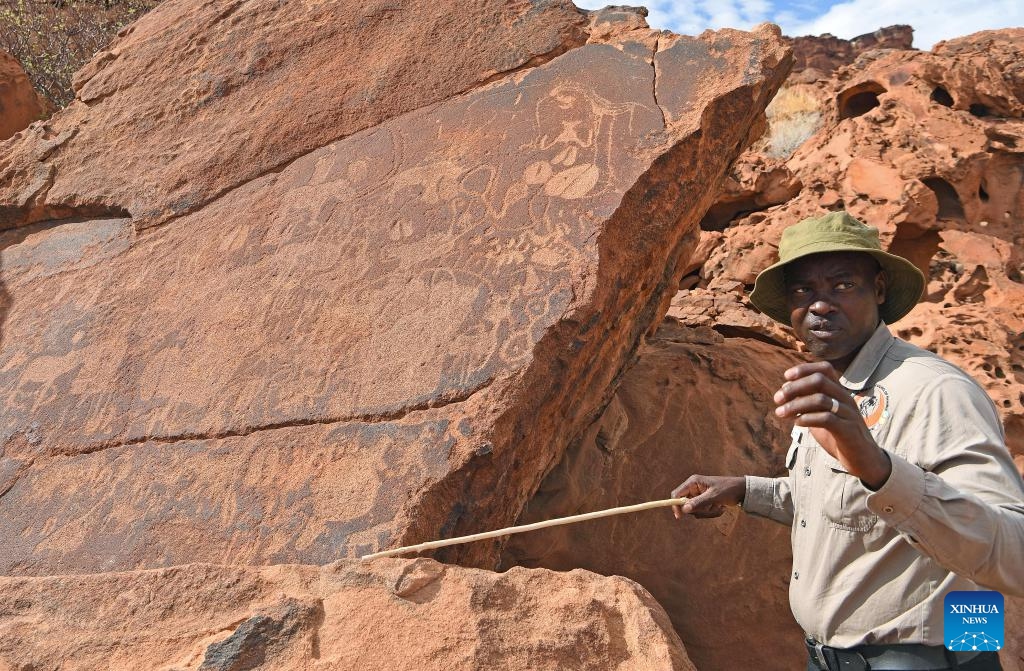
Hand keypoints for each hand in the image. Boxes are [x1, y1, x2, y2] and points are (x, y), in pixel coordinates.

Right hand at [671, 475, 745, 518]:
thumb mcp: (714, 496)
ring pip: (694, 510)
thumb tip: (684, 510)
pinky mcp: (704, 501)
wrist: (742, 491)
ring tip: (717, 507)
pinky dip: (710, 512)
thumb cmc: (728, 489)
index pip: (677, 494)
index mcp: (693, 482)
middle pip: (685, 505)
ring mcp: (699, 495)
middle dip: (698, 510)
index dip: (676, 505)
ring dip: (706, 512)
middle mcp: (694, 488)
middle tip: (709, 509)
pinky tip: (719, 507)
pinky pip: (701, 511)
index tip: (679, 517)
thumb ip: (698, 502)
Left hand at [773, 361, 890, 488]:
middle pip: (820, 380)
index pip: (825, 369)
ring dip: (795, 405)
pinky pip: (827, 419)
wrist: (862, 459)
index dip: (804, 369)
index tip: (786, 377)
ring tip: (780, 413)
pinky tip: (796, 423)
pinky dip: (808, 419)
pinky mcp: (848, 430)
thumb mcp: (820, 415)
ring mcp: (848, 414)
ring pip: (821, 399)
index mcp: (840, 392)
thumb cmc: (837, 435)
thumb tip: (785, 389)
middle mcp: (845, 399)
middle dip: (795, 387)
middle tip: (777, 398)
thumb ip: (807, 402)